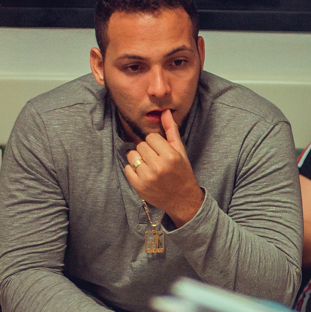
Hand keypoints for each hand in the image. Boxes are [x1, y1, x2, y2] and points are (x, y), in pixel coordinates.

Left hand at [124, 109, 203, 225]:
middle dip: (147, 151)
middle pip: (141, 145)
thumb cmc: (182, 173)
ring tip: (149, 166)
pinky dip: (133, 170)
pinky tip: (144, 174)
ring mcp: (147, 177)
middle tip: (156, 160)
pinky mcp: (139, 186)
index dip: (156, 143)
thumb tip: (165, 112)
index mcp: (170, 156)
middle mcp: (159, 166)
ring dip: (138, 159)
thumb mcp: (180, 152)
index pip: (151, 137)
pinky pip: (127, 168)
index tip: (161, 152)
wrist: (183, 200)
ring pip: (132, 155)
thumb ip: (171, 131)